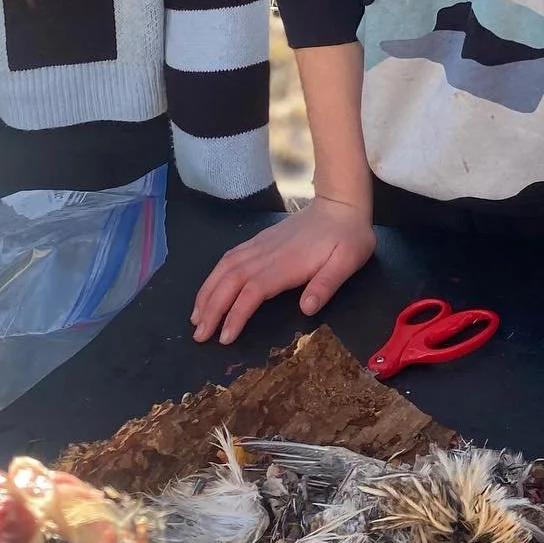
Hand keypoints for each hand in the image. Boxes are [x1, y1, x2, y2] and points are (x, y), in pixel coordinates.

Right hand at [191, 197, 376, 344]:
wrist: (340, 205)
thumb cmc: (347, 237)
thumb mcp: (347, 262)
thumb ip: (326, 285)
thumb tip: (306, 309)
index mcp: (286, 263)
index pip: (252, 291)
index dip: (235, 314)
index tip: (224, 337)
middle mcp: (266, 253)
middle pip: (230, 280)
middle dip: (211, 308)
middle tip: (198, 335)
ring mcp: (261, 245)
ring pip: (225, 268)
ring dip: (207, 292)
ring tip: (196, 317)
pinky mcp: (260, 240)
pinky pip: (230, 257)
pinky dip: (214, 275)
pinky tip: (209, 288)